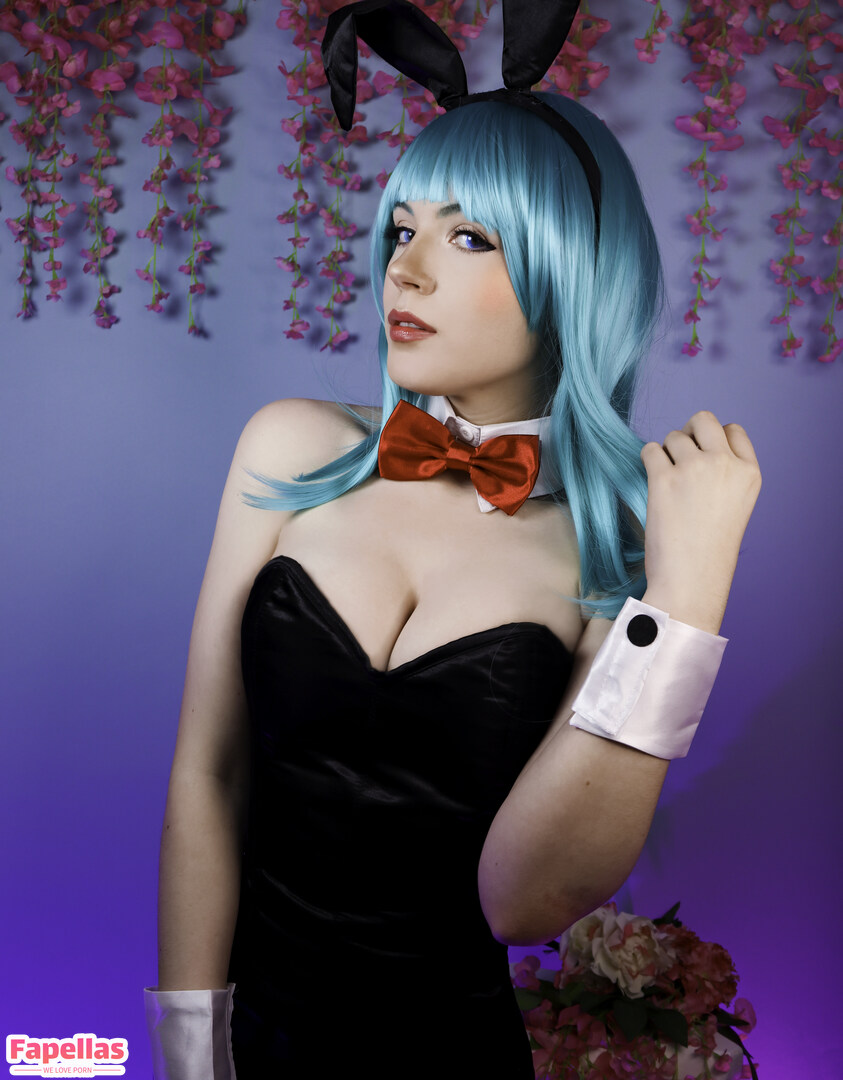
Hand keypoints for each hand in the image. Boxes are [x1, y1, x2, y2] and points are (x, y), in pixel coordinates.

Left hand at [640, 410, 760, 633]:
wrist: (692, 580)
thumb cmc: (709, 550)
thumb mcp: (735, 506)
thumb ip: (725, 474)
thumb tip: (693, 446)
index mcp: (749, 473)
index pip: (733, 430)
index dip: (713, 439)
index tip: (703, 458)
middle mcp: (725, 465)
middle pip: (703, 420)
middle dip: (688, 432)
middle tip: (679, 459)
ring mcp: (695, 469)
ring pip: (674, 436)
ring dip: (666, 454)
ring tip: (669, 485)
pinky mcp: (663, 479)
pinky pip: (651, 450)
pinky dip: (649, 461)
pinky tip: (653, 484)